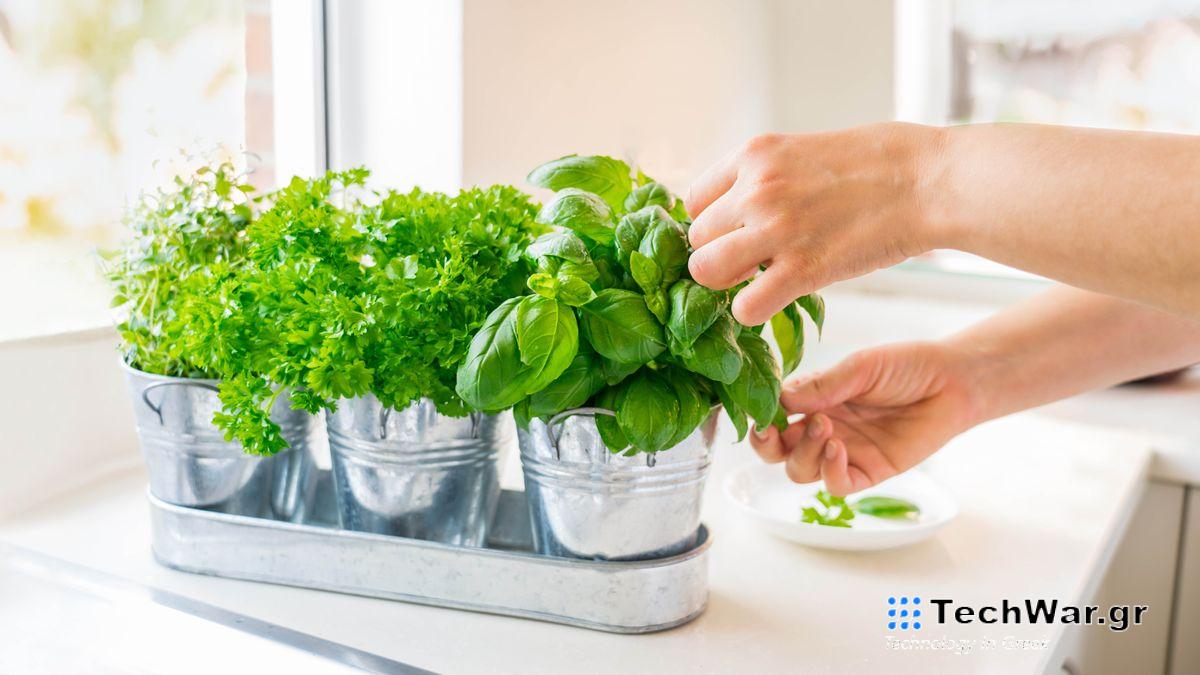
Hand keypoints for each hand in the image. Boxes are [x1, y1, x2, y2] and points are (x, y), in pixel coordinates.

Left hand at [685, 123, 944, 325]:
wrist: (930, 180)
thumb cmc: (880, 163)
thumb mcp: (805, 149)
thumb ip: (767, 176)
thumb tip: (742, 208)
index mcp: (755, 154)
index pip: (694, 202)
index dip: (714, 225)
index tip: (737, 235)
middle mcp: (755, 189)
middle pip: (697, 240)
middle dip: (720, 254)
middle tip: (753, 262)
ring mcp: (776, 229)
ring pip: (705, 272)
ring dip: (728, 284)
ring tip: (759, 280)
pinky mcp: (802, 269)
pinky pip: (745, 307)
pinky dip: (753, 312)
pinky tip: (776, 301)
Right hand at [749, 341, 985, 495]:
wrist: (953, 382)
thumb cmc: (906, 366)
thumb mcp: (860, 367)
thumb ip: (822, 384)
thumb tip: (780, 398)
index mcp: (814, 399)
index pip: (773, 414)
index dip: (760, 416)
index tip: (759, 410)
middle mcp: (822, 427)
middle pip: (777, 450)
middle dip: (767, 444)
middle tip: (772, 430)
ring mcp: (844, 452)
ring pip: (800, 470)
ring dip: (803, 453)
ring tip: (825, 427)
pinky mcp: (869, 472)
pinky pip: (836, 486)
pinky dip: (829, 472)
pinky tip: (838, 449)